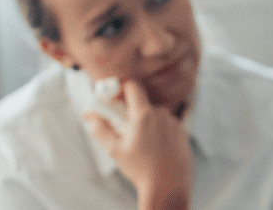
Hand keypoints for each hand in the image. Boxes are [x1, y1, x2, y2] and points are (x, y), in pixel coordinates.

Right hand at [85, 80, 191, 209]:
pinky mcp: (183, 132)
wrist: (168, 186)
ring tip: (141, 142)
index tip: (115, 96)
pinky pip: (168, 126)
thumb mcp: (115, 150)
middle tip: (124, 125)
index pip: (133, 86)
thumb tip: (89, 117)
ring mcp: (174, 123)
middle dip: (133, 112)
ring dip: (147, 123)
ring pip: (156, 115)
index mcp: (144, 115)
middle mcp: (162, 114)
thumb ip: (100, 130)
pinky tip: (155, 148)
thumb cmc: (141, 169)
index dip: (122, 87)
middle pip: (144, 103)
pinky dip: (160, 132)